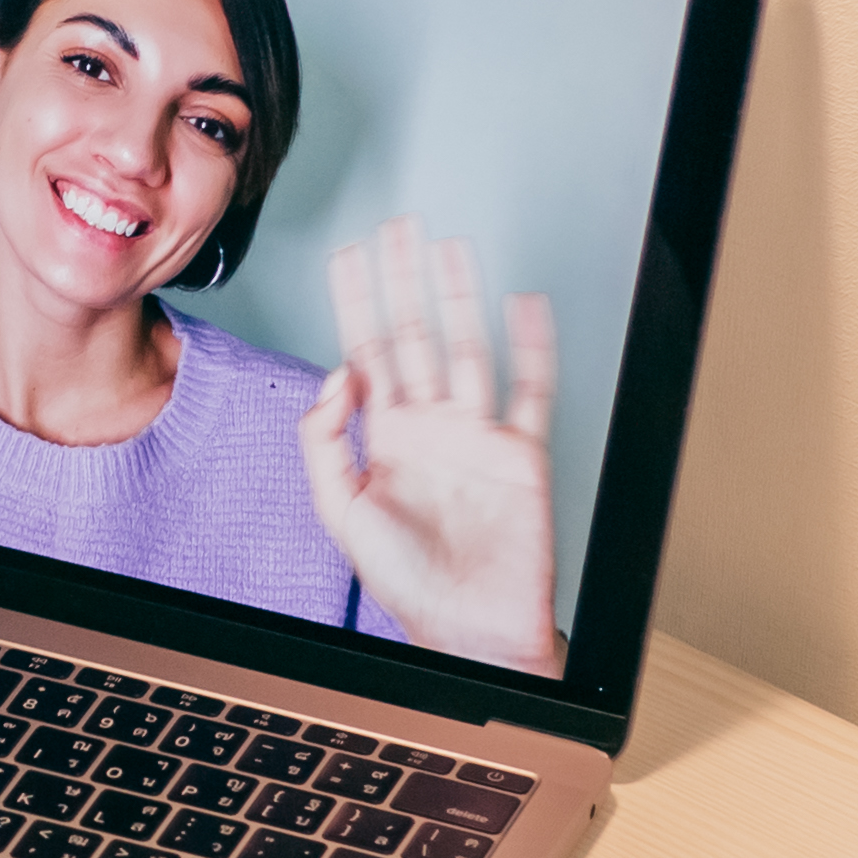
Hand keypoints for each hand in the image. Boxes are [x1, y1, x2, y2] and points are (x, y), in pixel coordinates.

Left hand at [293, 219, 563, 677]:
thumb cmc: (407, 582)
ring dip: (459, 297)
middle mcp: (430, 426)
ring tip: (450, 248)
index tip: (347, 257)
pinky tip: (525, 306)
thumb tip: (334, 375)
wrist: (469, 629)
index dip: (354, 303)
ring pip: (466, 347)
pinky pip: (530, 389)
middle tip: (396, 228)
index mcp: (385, 437)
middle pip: (413, 334)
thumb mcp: (341, 512)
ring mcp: (477, 435)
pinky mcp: (521, 453)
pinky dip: (532, 346)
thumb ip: (325, 443)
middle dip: (403, 280)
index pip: (363, 351)